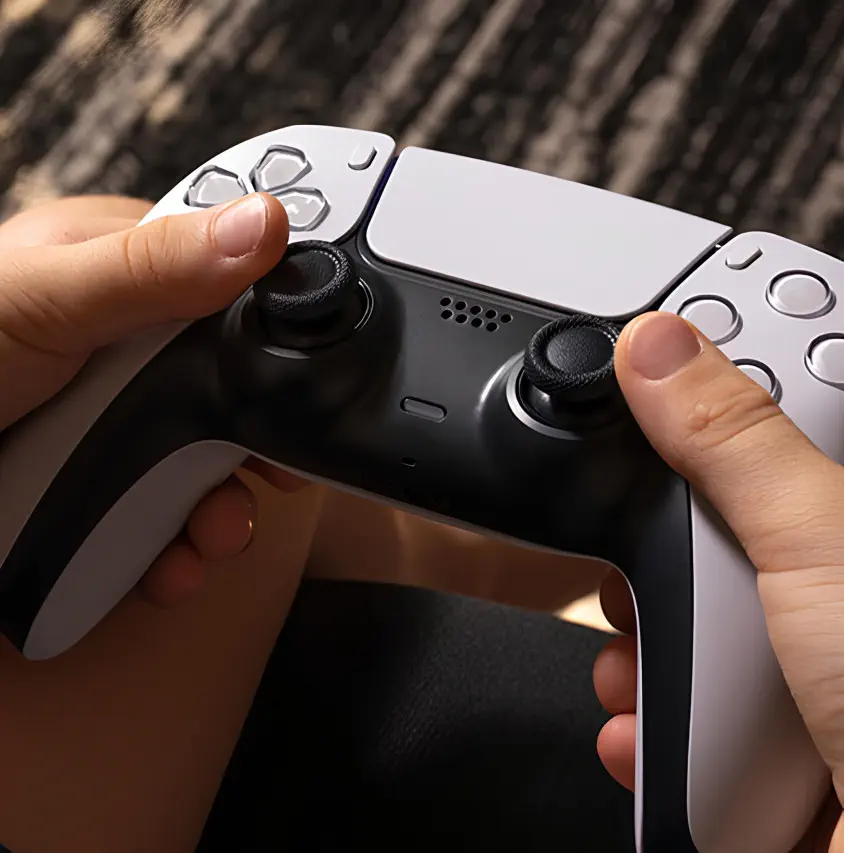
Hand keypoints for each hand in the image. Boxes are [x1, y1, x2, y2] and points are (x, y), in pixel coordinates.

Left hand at [0, 194, 303, 609]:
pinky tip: (171, 565)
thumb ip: (156, 268)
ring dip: (223, 510)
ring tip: (212, 537)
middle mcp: (128, 349)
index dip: (285, 324)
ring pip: (206, 463)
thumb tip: (268, 223)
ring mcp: (115, 422)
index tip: (322, 365)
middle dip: (257, 442)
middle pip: (233, 389)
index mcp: (124, 277)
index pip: (235, 283)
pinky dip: (179, 549)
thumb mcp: (44, 302)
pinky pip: (166, 516)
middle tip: (278, 470)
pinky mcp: (101, 484)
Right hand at [592, 311, 843, 849]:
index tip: (637, 379)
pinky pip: (676, 690)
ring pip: (678, 612)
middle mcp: (820, 581)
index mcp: (834, 512)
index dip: (693, 393)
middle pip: (701, 524)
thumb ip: (732, 441)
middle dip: (646, 553)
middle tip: (643, 558)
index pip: (759, 417)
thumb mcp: (817, 546)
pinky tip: (648, 724)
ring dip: (633, 643)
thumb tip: (656, 348)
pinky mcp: (760, 724)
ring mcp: (793, 657)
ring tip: (637, 664)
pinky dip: (646, 710)